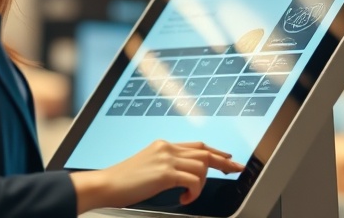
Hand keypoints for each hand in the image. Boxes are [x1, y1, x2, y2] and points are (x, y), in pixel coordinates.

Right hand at [69, 140, 243, 213]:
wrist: (107, 184)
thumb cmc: (124, 180)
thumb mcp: (148, 166)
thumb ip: (166, 164)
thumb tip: (184, 174)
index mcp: (163, 145)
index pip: (196, 145)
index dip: (215, 150)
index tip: (227, 157)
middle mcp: (166, 148)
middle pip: (205, 151)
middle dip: (224, 161)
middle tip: (236, 170)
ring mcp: (166, 159)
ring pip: (202, 166)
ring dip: (202, 182)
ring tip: (191, 194)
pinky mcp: (166, 173)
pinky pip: (194, 181)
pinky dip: (194, 192)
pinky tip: (185, 198)